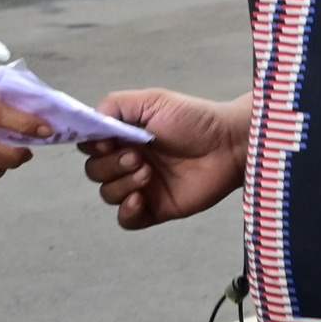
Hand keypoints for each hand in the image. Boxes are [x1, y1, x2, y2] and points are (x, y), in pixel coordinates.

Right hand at [83, 86, 250, 226]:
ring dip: (122, 184)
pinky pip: (126, 220)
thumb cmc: (194, 119)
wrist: (229, 145)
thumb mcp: (152, 101)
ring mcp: (142, 186)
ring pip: (108, 194)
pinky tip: (140, 199)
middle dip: (110, 165)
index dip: (93, 147)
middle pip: (95, 172)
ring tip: (148, 173)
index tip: (108, 142)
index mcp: (125, 136)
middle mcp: (129, 161)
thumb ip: (116, 105)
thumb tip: (91, 120)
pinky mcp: (156, 208)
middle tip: (138, 157)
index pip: (91, 146)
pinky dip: (126, 212)